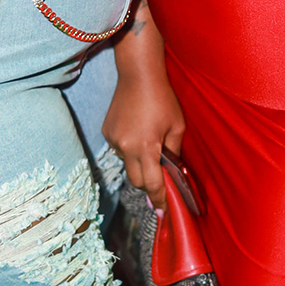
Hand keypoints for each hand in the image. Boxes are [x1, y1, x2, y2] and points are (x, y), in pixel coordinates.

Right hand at [103, 62, 185, 208]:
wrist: (138, 74)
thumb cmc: (162, 99)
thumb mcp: (177, 126)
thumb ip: (174, 152)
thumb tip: (172, 172)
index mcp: (146, 147)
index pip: (152, 184)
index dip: (160, 199)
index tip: (164, 210)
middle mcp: (126, 147)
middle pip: (137, 181)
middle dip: (149, 183)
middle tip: (161, 177)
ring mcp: (113, 140)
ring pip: (128, 165)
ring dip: (139, 163)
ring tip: (149, 143)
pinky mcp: (107, 133)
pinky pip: (120, 150)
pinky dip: (130, 149)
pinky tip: (138, 132)